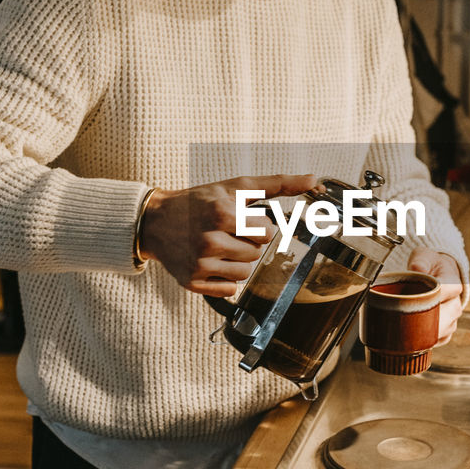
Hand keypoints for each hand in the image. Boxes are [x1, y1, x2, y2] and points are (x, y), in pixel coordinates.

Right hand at [139, 173, 315, 296]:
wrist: (156, 221)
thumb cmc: (199, 202)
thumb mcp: (235, 187)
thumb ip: (277, 183)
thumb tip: (313, 179)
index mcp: (222, 214)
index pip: (267, 232)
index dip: (257, 225)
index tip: (239, 220)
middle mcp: (209, 240)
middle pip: (257, 253)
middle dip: (248, 242)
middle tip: (227, 232)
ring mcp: (199, 264)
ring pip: (246, 272)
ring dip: (239, 260)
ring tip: (219, 246)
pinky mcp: (192, 282)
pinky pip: (230, 289)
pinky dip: (225, 278)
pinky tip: (211, 262)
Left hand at [406, 248, 464, 342]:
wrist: (435, 274)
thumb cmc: (428, 265)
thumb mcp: (424, 256)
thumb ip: (421, 260)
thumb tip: (417, 268)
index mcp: (453, 282)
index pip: (448, 291)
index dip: (431, 296)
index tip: (413, 298)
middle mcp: (456, 302)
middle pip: (446, 316)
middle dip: (426, 319)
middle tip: (404, 318)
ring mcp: (452, 318)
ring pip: (443, 331)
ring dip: (425, 331)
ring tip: (405, 327)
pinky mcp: (446, 330)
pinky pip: (439, 340)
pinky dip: (427, 341)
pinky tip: (413, 336)